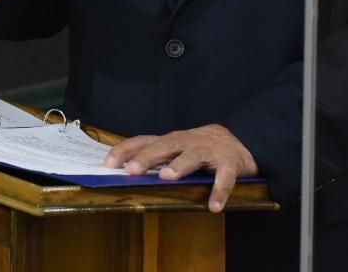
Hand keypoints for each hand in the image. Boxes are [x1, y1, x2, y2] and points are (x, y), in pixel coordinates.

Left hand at [102, 124, 256, 212]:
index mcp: (172, 141)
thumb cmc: (200, 148)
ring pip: (192, 156)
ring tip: (166, 177)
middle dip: (147, 157)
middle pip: (165, 146)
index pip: (144, 141)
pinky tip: (214, 206)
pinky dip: (220, 190)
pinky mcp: (229, 163)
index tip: (107, 163)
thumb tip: (125, 172)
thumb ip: (156, 158)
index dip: (125, 150)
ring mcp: (209, 151)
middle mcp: (187, 142)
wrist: (240, 141)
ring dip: (179, 165)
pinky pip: (224, 177)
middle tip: (132, 170)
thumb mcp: (177, 149)